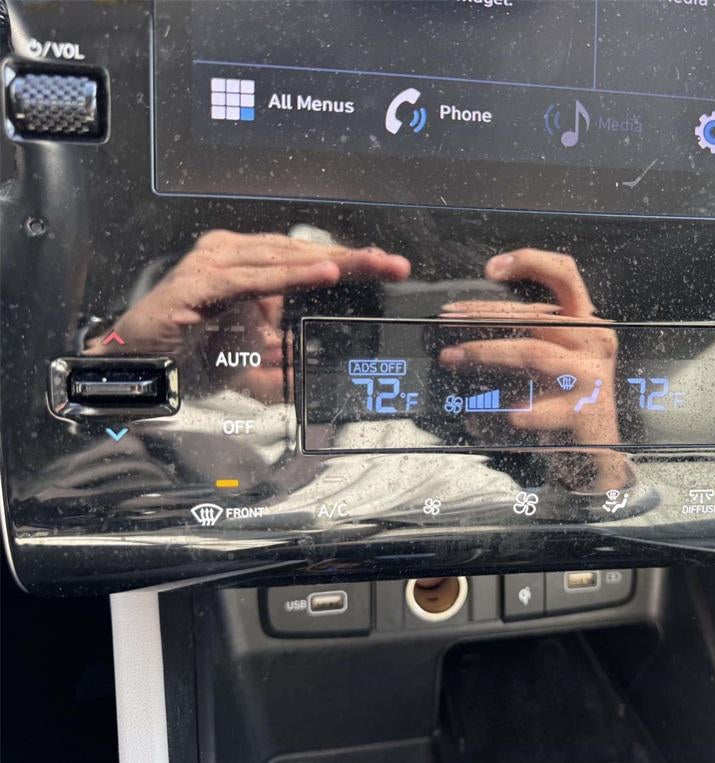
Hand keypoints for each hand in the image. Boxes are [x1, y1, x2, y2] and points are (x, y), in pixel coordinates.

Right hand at [86, 230, 409, 355]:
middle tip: (393, 265)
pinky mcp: (198, 283)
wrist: (132, 369)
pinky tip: (322, 273)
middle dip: (352, 260)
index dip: (350, 262)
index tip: (389, 268)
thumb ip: (282, 363)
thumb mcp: (249, 363)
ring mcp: (213, 265)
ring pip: (281, 259)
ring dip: (328, 263)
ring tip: (367, 265)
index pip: (307, 259)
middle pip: (301, 253)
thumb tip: (314, 369)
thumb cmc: (186, 357)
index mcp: (247, 267)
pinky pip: (251, 279)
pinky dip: (289, 276)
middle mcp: (231, 256)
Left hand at [438, 249, 632, 490]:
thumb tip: (468, 318)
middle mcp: (593, 343)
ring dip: (488, 353)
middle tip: (446, 321)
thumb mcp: (555, 359)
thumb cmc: (566, 402)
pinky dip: (524, 410)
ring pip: (534, 353)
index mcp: (586, 324)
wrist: (597, 453)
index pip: (565, 275)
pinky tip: (506, 414)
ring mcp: (593, 378)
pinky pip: (547, 409)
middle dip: (484, 316)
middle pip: (536, 315)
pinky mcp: (587, 414)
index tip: (490, 269)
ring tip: (453, 357)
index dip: (530, 262)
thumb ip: (528, 335)